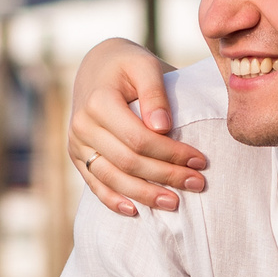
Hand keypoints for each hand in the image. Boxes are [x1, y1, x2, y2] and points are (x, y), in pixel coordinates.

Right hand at [67, 38, 206, 215]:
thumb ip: (154, 93)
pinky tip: (135, 211)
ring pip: (111, 178)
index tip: (200, 160)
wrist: (97, 67)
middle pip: (128, 162)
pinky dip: (113, 200)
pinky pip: (94, 184)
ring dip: (144, 195)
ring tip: (174, 203)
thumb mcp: (145, 65)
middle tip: (198, 183)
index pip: (139, 139)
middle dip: (165, 176)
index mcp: (99, 101)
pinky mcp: (77, 156)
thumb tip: (163, 128)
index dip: (171, 154)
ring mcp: (77, 143)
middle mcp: (82, 125)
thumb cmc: (128, 65)